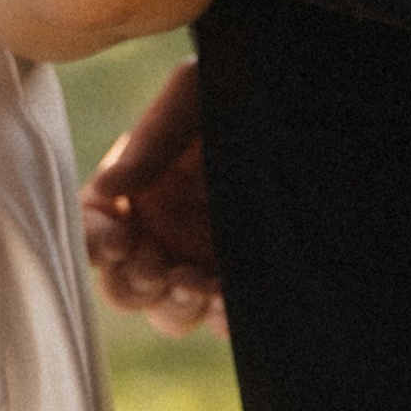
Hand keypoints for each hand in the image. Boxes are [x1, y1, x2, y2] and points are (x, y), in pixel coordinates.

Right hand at [83, 58, 225, 337]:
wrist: (315, 109)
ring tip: (195, 282)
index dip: (94, 241)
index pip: (95, 228)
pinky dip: (219, 319)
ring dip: (172, 305)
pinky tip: (228, 300)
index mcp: (138, 188)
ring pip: (168, 312)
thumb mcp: (192, 97)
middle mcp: (163, 232)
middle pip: (124, 285)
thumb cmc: (242, 91)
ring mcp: (203, 261)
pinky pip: (223, 318)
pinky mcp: (246, 280)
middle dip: (132, 282)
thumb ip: (151, 142)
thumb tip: (105, 187)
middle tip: (155, 264)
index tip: (117, 239)